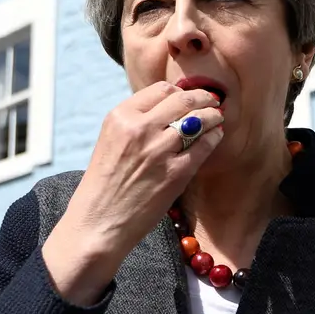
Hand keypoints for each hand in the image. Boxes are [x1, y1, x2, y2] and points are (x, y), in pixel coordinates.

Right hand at [42, 82, 223, 304]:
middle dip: (202, 98)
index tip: (189, 97)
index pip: (161, 90)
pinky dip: (213, 138)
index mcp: (120, 117)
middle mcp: (139, 128)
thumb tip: (167, 110)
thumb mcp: (111, 141)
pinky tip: (214, 138)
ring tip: (216, 118)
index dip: (180, 91)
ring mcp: (159, 150)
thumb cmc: (104, 186)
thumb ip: (135, 123)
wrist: (98, 223)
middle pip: (183, 99)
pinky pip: (204, 145)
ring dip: (212, 116)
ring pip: (198, 119)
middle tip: (211, 102)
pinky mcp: (175, 173)